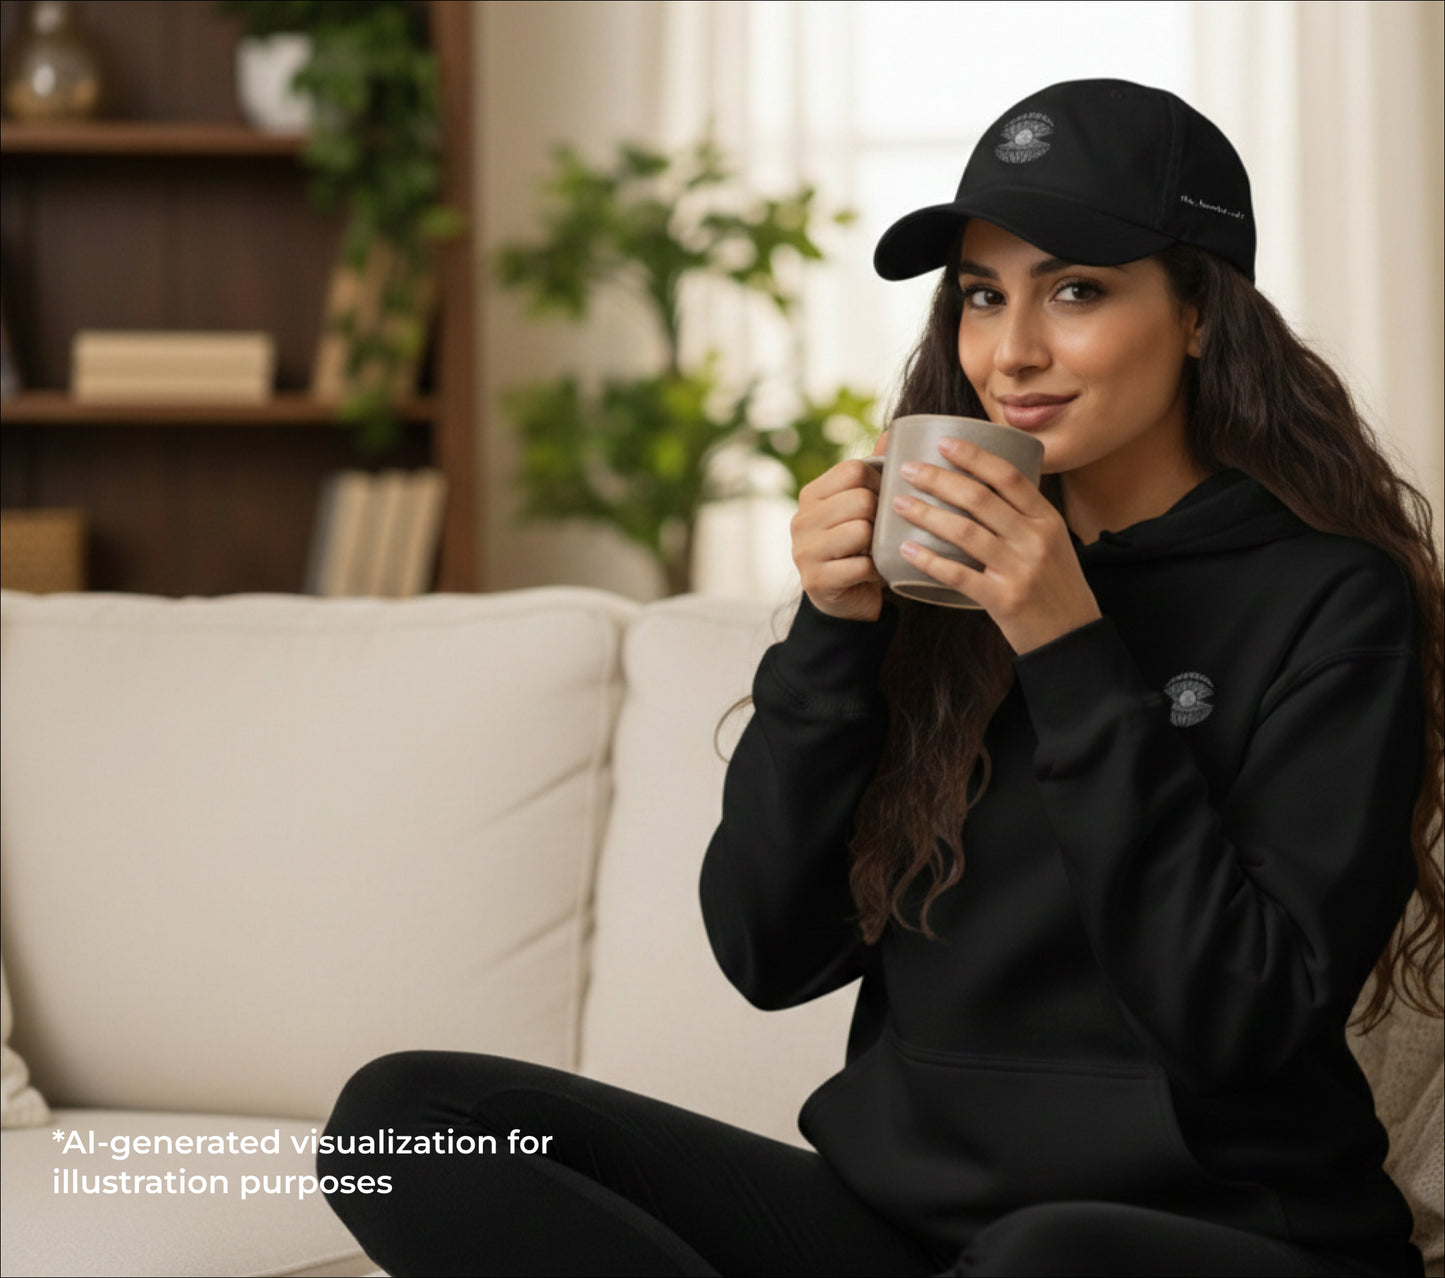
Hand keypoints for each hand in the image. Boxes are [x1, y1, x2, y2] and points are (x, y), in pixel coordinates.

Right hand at [792, 441, 887, 622]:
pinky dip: (876, 571)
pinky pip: (861, 566)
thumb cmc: (857, 547)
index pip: (853, 469)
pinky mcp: (816, 580)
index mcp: (811, 495)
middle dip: (880, 517)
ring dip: (877, 545)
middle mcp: (801, 520)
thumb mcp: (860, 507)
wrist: (843, 600)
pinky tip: (873, 573)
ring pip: (860, 531)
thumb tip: (893, 434)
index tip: (883, 502)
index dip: (878, 483)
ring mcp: (804, 551)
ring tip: (875, 552)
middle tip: (881, 532)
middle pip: (859, 500)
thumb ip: (873, 472)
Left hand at [891, 436, 1100, 652]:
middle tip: (907, 470)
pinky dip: (929, 560)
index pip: (1008, 476)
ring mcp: (1019, 570)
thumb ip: (1023, 518)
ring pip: (964, 532)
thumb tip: (980, 487)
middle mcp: (1035, 539)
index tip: (943, 443)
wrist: (1073, 638)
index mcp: (1047, 520)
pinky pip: (958, 575)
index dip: (973, 456)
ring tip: (898, 504)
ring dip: (926, 514)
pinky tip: (906, 549)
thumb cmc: (1056, 587)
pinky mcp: (1003, 600)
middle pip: (979, 499)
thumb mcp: (1053, 543)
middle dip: (938, 479)